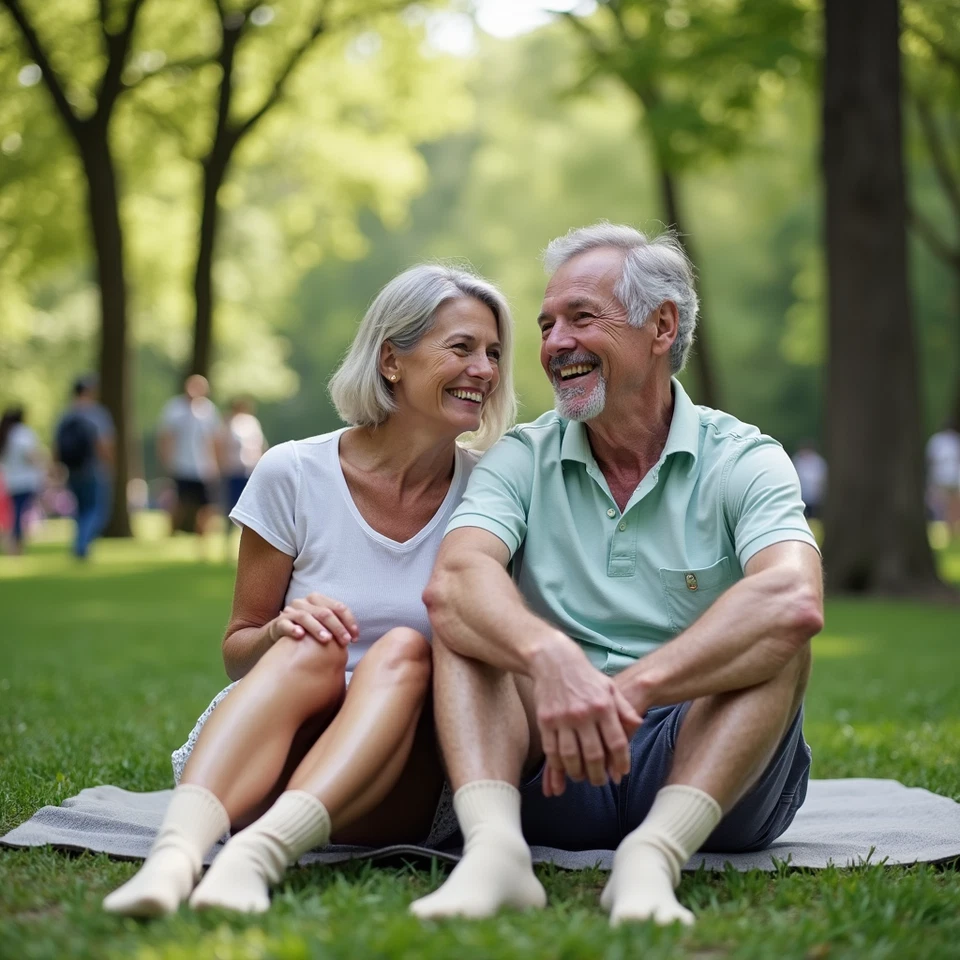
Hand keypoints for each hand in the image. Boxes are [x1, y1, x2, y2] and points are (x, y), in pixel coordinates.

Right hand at [268, 593, 359, 646]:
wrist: (277, 635)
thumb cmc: (305, 631)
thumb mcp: (321, 625)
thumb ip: (335, 626)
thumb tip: (355, 636)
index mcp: (318, 600)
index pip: (338, 607)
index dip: (349, 621)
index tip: (355, 637)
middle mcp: (304, 602)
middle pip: (324, 612)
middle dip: (337, 627)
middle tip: (345, 642)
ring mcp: (290, 612)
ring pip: (306, 616)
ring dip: (317, 628)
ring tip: (326, 640)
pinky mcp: (279, 623)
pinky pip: (285, 624)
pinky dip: (293, 628)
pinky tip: (300, 635)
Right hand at [530, 634, 641, 796]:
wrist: (553, 660)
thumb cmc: (585, 675)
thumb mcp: (609, 687)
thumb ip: (624, 708)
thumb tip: (638, 725)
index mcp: (603, 706)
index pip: (617, 742)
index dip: (621, 762)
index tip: (621, 774)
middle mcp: (584, 713)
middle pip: (594, 755)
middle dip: (598, 775)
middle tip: (599, 782)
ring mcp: (563, 718)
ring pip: (571, 756)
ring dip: (577, 773)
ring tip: (581, 777)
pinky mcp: (545, 720)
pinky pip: (551, 750)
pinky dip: (557, 765)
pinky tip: (563, 769)